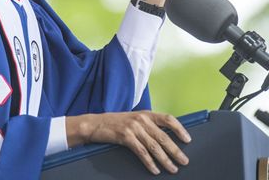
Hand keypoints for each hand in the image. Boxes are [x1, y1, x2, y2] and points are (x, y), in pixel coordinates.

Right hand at [66, 111, 190, 174]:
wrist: (96, 124)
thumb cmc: (117, 123)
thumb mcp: (134, 119)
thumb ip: (149, 125)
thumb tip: (167, 137)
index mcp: (146, 114)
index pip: (168, 118)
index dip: (179, 129)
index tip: (188, 139)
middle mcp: (141, 119)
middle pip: (163, 136)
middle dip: (175, 150)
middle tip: (184, 161)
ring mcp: (133, 127)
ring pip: (154, 146)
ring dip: (165, 159)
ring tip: (173, 169)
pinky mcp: (125, 137)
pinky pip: (141, 152)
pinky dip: (150, 162)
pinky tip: (155, 169)